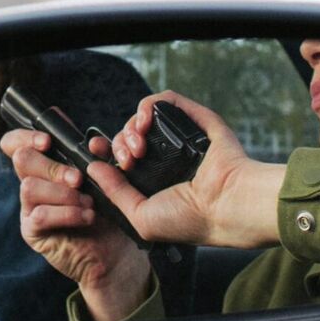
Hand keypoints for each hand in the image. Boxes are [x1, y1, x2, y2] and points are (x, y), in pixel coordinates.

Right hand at [0, 128, 149, 320]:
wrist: (116, 251)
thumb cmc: (110, 212)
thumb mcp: (106, 179)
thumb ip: (100, 157)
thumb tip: (93, 143)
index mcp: (47, 165)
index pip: (17, 143)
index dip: (26, 137)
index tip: (48, 142)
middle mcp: (33, 183)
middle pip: (22, 159)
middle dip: (53, 166)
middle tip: (78, 180)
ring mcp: (29, 207)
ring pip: (29, 186)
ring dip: (63, 193)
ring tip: (88, 203)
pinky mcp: (32, 231)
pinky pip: (39, 215)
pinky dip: (67, 213)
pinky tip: (86, 217)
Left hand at [87, 91, 283, 248]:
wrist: (226, 206)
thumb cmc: (190, 220)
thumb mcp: (140, 215)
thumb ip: (115, 191)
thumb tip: (94, 167)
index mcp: (154, 181)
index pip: (121, 158)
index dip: (105, 151)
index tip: (95, 150)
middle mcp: (166, 158)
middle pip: (127, 136)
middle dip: (118, 144)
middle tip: (127, 159)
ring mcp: (180, 138)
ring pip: (142, 118)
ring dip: (131, 127)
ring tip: (138, 147)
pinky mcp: (194, 119)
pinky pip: (165, 100)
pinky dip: (147, 106)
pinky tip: (144, 123)